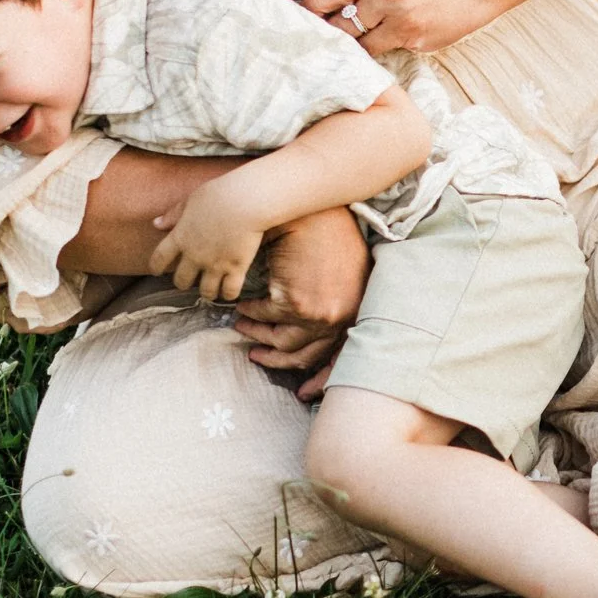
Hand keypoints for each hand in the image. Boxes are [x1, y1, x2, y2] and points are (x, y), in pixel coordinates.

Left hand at [148, 181, 267, 303]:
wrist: (246, 201)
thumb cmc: (219, 194)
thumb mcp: (191, 200)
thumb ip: (174, 214)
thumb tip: (156, 224)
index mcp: (180, 237)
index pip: (159, 259)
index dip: (156, 267)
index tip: (157, 271)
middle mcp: (194, 255)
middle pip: (181, 280)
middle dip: (182, 282)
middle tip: (188, 280)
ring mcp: (215, 264)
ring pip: (206, 291)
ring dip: (207, 292)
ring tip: (210, 291)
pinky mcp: (236, 268)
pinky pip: (229, 291)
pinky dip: (228, 294)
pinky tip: (230, 291)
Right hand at [236, 205, 369, 389]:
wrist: (319, 205)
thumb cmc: (330, 233)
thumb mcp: (342, 271)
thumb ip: (333, 299)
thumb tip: (318, 325)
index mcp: (355, 309)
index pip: (340, 356)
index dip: (322, 377)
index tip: (305, 392)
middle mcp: (342, 316)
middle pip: (306, 356)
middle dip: (279, 362)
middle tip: (258, 358)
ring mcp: (320, 313)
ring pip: (282, 342)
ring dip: (259, 336)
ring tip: (242, 326)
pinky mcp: (297, 304)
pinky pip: (267, 317)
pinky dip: (252, 313)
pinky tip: (241, 305)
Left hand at [272, 0, 492, 55]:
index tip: (268, 2)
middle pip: (317, 0)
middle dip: (310, 18)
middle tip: (311, 28)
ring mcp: (391, 0)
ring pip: (340, 29)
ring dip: (338, 38)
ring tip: (351, 35)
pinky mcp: (404, 28)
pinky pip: (365, 48)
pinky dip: (362, 50)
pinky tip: (372, 43)